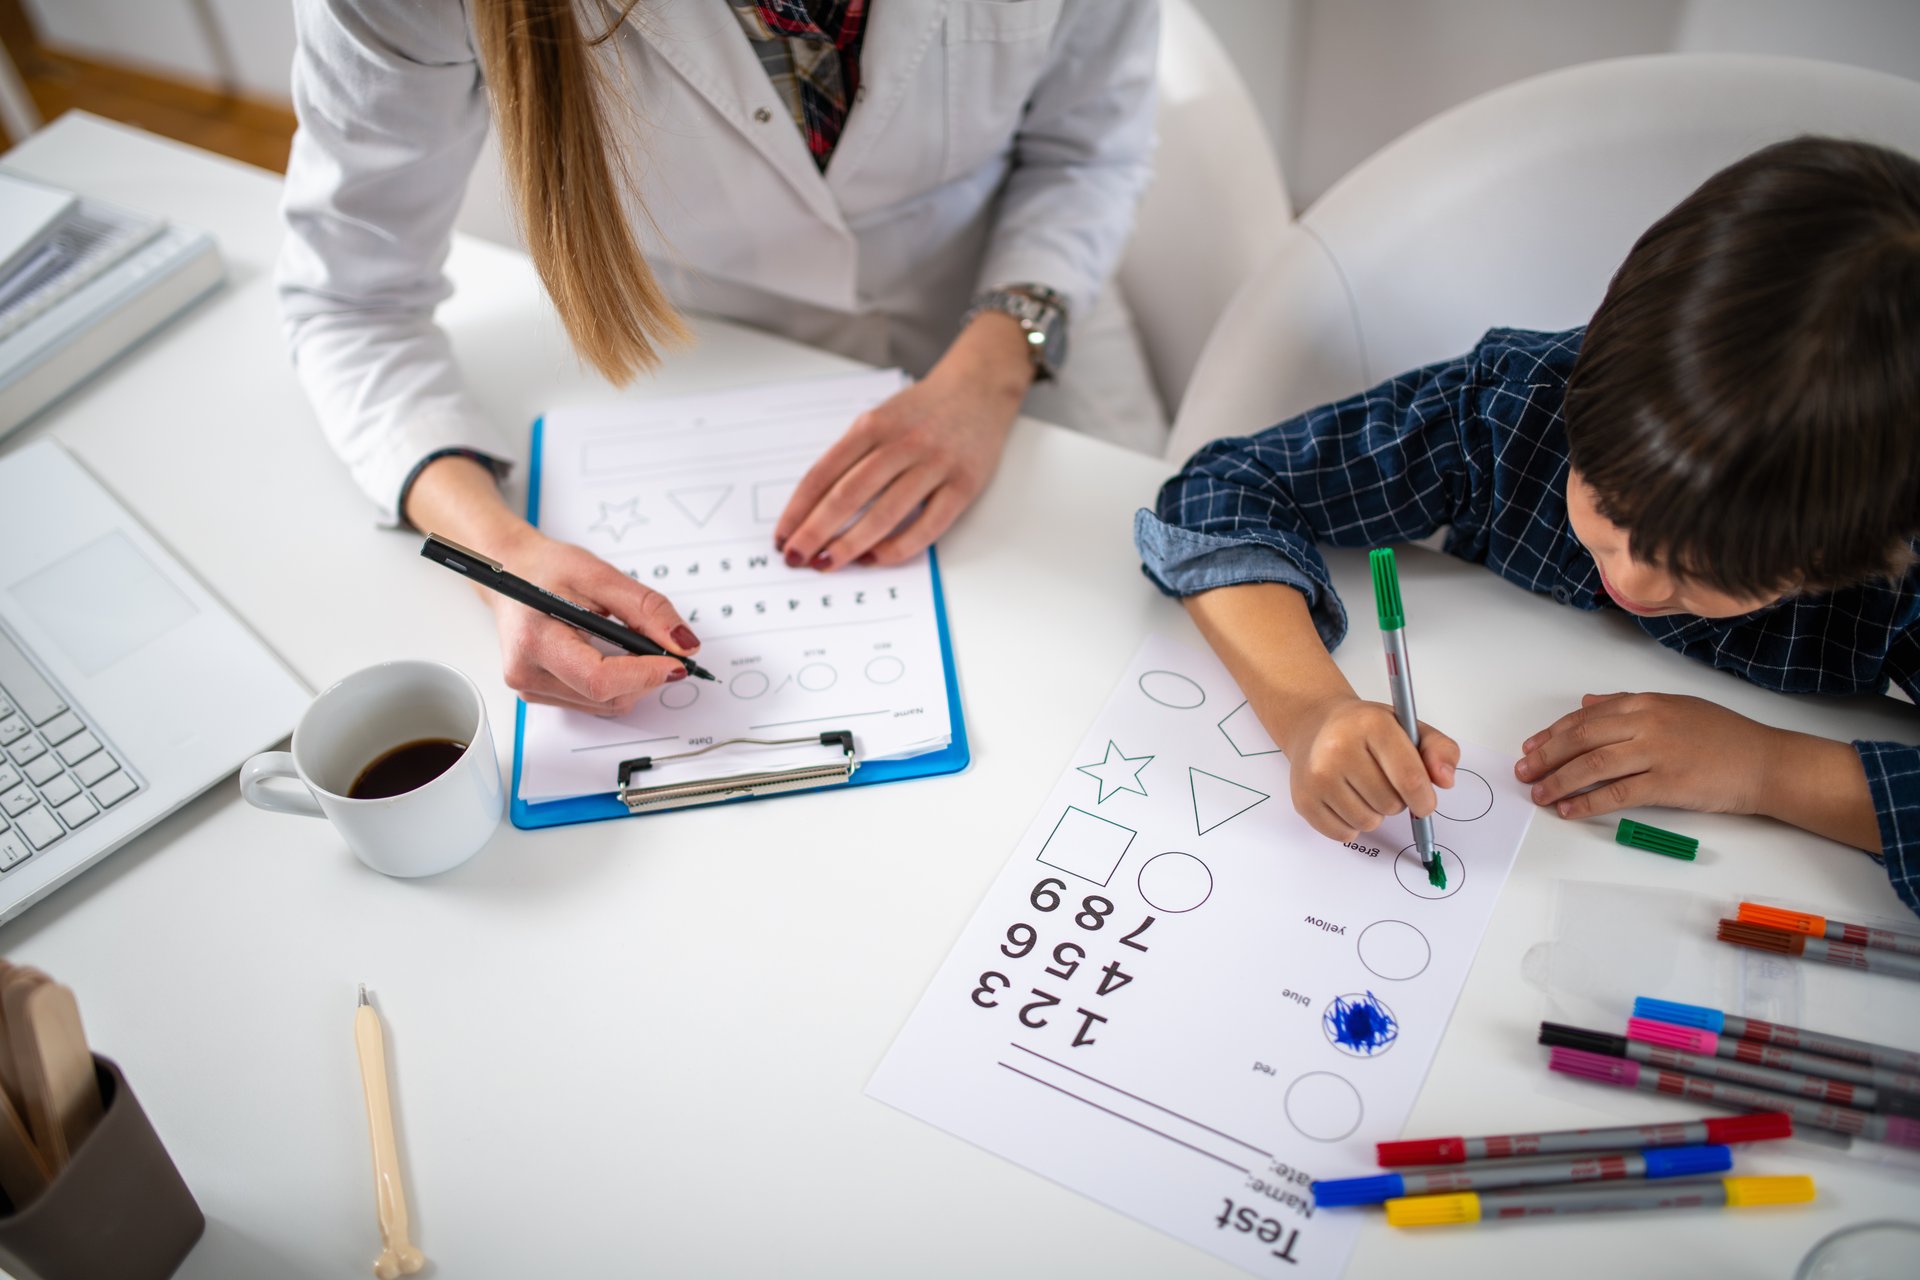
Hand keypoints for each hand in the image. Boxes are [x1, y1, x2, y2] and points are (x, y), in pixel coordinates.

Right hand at [486, 528, 700, 715]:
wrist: (512, 574)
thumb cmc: (547, 570)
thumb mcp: (600, 575)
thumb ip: (646, 609)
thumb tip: (684, 645)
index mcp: (535, 641)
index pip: (598, 679)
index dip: (645, 674)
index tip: (677, 661)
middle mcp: (527, 673)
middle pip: (606, 696)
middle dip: (645, 676)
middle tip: (661, 646)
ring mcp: (531, 689)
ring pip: (605, 705)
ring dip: (632, 681)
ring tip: (628, 643)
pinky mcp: (540, 695)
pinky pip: (594, 703)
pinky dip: (616, 684)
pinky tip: (611, 655)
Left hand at [774, 312, 1030, 569]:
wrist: (979, 388)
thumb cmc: (922, 411)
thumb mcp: (879, 418)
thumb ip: (852, 456)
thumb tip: (815, 508)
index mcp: (872, 425)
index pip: (823, 473)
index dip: (798, 509)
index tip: (782, 536)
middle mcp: (901, 443)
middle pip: (848, 495)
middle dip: (816, 531)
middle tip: (797, 558)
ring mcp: (934, 464)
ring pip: (885, 513)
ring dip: (851, 544)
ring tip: (828, 564)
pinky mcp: (963, 485)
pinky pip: (928, 526)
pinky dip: (898, 547)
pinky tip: (875, 559)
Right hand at [1282, 696, 1459, 841]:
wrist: (1315, 724)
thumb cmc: (1365, 729)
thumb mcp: (1408, 727)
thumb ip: (1440, 750)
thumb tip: (1445, 780)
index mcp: (1371, 725)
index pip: (1410, 779)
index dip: (1424, 800)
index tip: (1424, 803)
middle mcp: (1339, 748)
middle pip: (1390, 804)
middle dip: (1396, 801)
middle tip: (1383, 782)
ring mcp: (1317, 775)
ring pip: (1368, 822)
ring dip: (1374, 813)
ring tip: (1363, 789)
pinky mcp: (1304, 799)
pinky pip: (1344, 834)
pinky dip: (1352, 825)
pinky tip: (1346, 800)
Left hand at [1515, 692, 1777, 818]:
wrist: (1765, 762)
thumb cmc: (1724, 736)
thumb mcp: (1676, 707)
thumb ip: (1629, 703)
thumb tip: (1588, 703)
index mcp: (1646, 702)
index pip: (1586, 717)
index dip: (1553, 733)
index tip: (1532, 746)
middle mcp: (1647, 723)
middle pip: (1582, 738)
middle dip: (1546, 756)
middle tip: (1524, 770)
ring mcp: (1657, 753)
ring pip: (1593, 765)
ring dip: (1559, 781)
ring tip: (1538, 793)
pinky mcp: (1667, 783)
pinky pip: (1617, 793)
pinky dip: (1588, 803)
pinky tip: (1569, 810)